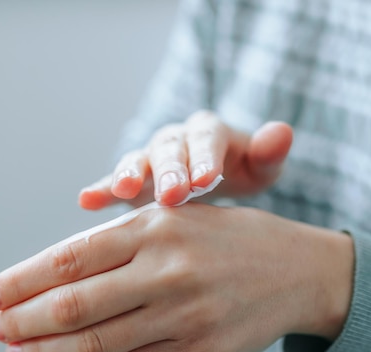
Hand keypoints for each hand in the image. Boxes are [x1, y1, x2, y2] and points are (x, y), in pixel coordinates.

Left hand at [0, 204, 353, 351]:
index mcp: (158, 226)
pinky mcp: (198, 351)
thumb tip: (56, 270)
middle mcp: (168, 269)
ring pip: (97, 341)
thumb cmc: (233, 239)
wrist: (301, 271)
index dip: (23, 279)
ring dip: (46, 351)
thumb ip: (123, 240)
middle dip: (24, 319)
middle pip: (75, 303)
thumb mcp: (181, 218)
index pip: (70, 256)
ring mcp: (185, 315)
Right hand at [79, 110, 292, 208]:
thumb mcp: (261, 166)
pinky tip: (87, 201)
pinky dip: (102, 190)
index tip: (207, 181)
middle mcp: (177, 139)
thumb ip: (268, 152)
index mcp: (210, 132)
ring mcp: (151, 157)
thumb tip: (283, 132)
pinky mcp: (133, 179)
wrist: (216, 177)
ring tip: (122, 191)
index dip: (205, 157)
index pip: (207, 138)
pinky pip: (114, 182)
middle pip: (170, 148)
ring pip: (138, 159)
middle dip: (169, 170)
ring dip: (130, 173)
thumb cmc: (241, 172)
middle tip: (171, 196)